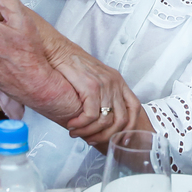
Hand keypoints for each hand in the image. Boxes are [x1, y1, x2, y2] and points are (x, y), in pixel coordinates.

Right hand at [38, 28, 140, 146]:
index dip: (130, 127)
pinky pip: (91, 115)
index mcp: (118, 81)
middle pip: (121, 120)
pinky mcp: (91, 86)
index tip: (121, 139)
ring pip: (105, 121)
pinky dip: (81, 125)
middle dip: (106, 136)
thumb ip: (101, 94)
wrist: (56, 50)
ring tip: (77, 133)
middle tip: (91, 140)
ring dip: (90, 133)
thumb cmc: (70, 65)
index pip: (134, 108)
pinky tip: (72, 125)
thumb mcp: (93, 78)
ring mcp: (105, 84)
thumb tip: (99, 119)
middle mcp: (114, 83)